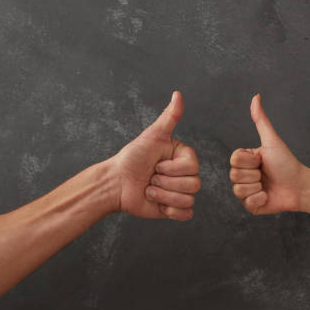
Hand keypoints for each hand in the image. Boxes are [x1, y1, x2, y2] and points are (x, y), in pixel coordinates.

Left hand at [111, 92, 200, 220]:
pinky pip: (186, 214)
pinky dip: (170, 211)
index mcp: (183, 158)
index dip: (173, 169)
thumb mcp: (152, 136)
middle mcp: (185, 175)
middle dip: (166, 183)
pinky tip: (157, 204)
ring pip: (188, 200)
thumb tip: (178, 94)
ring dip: (163, 196)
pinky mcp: (174, 210)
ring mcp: (180, 193)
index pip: (193, 167)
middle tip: (151, 177)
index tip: (157, 164)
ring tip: (150, 189)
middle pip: (194, 185)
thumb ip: (170, 117)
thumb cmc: (132, 158)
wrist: (116, 183)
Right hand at [230, 94, 307, 214]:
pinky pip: (246, 203)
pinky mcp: (251, 205)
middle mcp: (243, 174)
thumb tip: (256, 97)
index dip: (249, 160)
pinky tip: (268, 196)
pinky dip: (259, 199)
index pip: (234, 159)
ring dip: (257, 187)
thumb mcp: (271, 141)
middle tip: (265, 173)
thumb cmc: (287, 163)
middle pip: (234, 175)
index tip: (262, 159)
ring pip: (238, 190)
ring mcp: (246, 190)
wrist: (300, 186)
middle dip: (254, 174)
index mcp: (245, 160)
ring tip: (267, 185)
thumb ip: (261, 120)